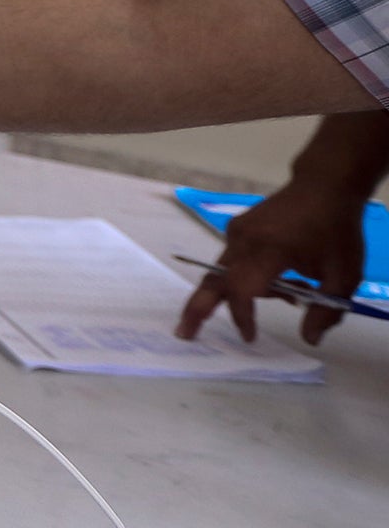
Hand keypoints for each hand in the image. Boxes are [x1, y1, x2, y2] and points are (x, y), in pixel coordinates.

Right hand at [175, 175, 368, 344]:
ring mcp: (236, 232)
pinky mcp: (236, 228)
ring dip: (247, 293)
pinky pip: (234, 261)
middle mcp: (243, 240)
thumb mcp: (344, 275)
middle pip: (213, 280)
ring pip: (227, 274)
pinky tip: (282, 279)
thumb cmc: (336, 231)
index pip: (242, 288)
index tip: (250, 337)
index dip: (242, 315)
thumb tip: (309, 339)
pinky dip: (249, 277)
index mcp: (269, 249)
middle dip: (197, 308)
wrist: (323, 187)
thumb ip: (326, 311)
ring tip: (292, 296)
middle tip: (183, 334)